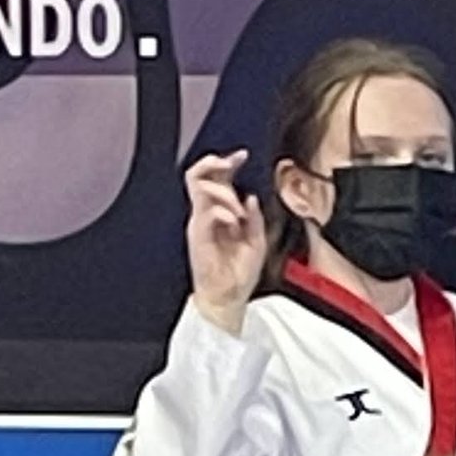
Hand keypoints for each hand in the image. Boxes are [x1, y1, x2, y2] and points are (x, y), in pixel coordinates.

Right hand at [185, 152, 265, 331]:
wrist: (228, 299)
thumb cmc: (238, 275)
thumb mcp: (257, 242)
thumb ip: (255, 218)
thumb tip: (251, 197)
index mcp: (219, 213)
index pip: (216, 178)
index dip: (227, 162)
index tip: (242, 156)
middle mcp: (206, 215)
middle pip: (197, 174)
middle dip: (214, 162)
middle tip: (231, 163)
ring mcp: (200, 224)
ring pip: (200, 187)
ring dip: (223, 191)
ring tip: (238, 209)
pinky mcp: (198, 236)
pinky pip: (207, 212)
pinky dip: (224, 211)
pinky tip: (236, 223)